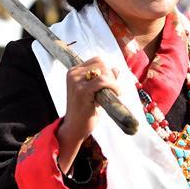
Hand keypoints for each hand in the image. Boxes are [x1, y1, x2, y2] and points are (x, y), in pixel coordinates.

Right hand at [56, 57, 118, 173]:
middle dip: (111, 76)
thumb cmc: (85, 111)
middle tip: (112, 90)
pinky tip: (116, 94)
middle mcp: (73, 74)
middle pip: (101, 64)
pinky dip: (113, 86)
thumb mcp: (93, 91)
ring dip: (112, 82)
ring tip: (113, 93)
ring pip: (103, 72)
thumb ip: (103, 79)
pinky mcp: (82, 91)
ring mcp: (76, 82)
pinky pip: (103, 82)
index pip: (97, 61)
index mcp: (73, 72)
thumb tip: (116, 69)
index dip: (107, 71)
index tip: (110, 83)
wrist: (74, 128)